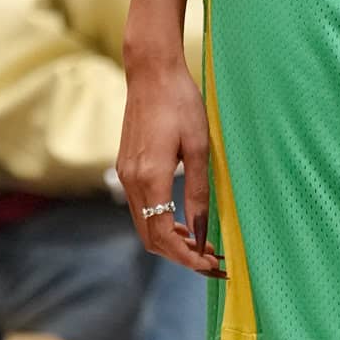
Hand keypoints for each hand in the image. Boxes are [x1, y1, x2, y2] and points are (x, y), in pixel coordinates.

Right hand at [117, 56, 224, 278]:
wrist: (151, 73)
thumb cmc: (181, 103)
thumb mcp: (200, 148)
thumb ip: (198, 193)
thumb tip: (202, 233)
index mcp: (150, 178)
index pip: (164, 237)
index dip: (187, 258)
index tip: (212, 266)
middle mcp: (131, 181)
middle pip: (151, 238)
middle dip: (181, 256)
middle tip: (213, 262)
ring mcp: (125, 175)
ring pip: (144, 226)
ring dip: (172, 241)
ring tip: (203, 246)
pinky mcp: (127, 167)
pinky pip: (141, 209)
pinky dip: (161, 223)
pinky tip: (184, 222)